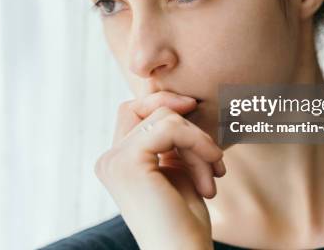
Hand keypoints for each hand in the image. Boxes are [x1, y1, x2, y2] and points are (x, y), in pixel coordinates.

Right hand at [94, 91, 225, 249]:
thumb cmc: (184, 221)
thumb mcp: (177, 170)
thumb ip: (171, 141)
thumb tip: (180, 102)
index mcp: (116, 161)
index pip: (135, 111)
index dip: (166, 105)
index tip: (197, 116)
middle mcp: (109, 159)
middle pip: (145, 107)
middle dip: (184, 120)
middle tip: (212, 151)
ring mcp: (115, 160)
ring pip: (165, 117)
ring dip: (200, 141)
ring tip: (214, 173)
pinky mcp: (129, 162)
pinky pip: (171, 127)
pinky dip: (199, 142)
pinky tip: (214, 168)